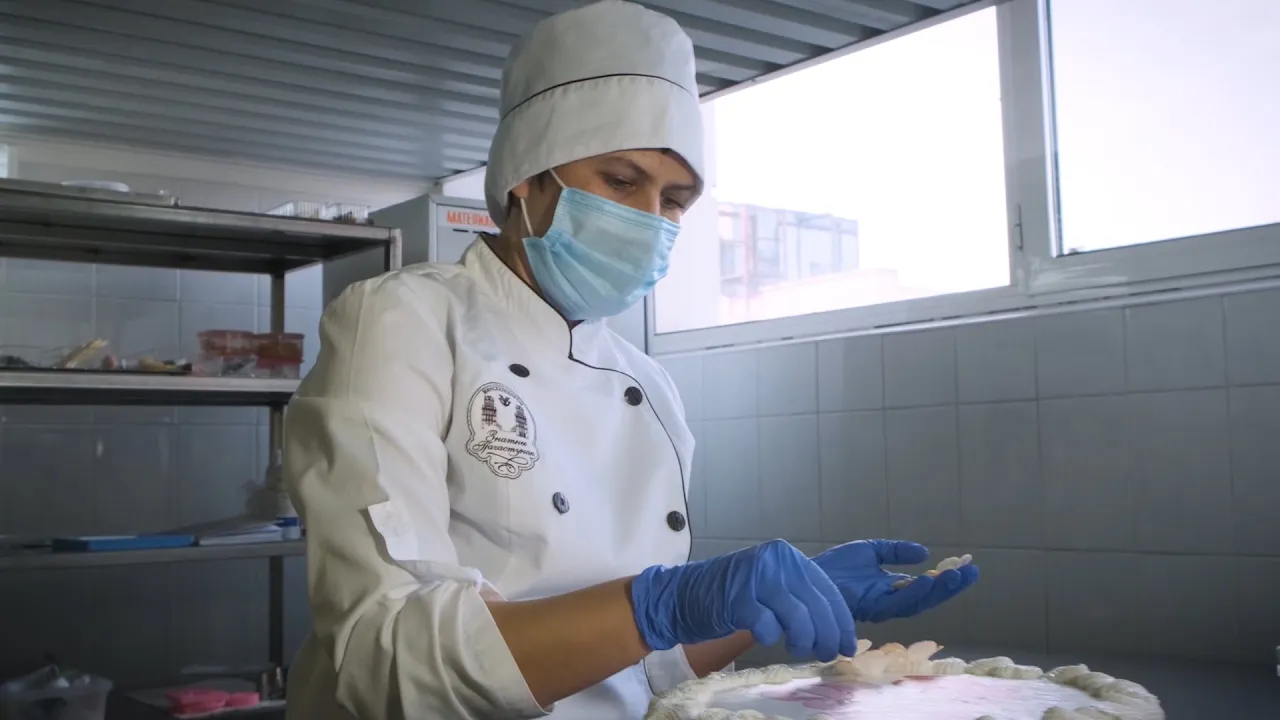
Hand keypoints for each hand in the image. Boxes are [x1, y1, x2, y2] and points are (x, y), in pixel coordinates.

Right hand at [630, 539, 856, 661]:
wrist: (680, 595)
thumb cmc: (728, 596)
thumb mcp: (771, 588)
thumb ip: (799, 598)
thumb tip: (836, 629)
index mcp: (788, 556)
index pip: (827, 590)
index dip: (841, 622)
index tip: (848, 645)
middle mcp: (776, 560)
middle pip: (817, 606)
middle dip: (827, 637)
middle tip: (826, 655)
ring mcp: (756, 576)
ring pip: (798, 618)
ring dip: (803, 641)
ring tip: (796, 649)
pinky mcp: (737, 597)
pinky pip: (768, 626)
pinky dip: (770, 638)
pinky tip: (765, 638)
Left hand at [811, 540, 977, 623]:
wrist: (808, 574)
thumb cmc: (835, 567)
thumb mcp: (871, 551)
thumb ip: (896, 552)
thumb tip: (925, 554)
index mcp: (891, 588)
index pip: (925, 586)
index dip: (946, 578)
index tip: (967, 566)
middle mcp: (890, 600)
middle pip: (927, 597)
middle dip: (950, 587)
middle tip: (972, 573)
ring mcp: (881, 606)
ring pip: (917, 602)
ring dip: (938, 590)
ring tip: (955, 576)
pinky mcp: (871, 607)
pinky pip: (898, 603)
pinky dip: (915, 592)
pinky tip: (927, 580)